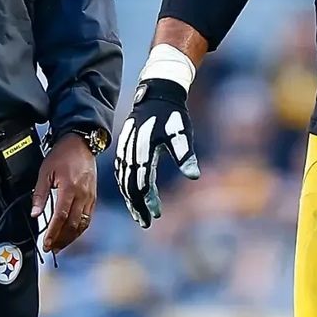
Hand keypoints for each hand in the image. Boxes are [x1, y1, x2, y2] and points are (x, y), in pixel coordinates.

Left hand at [31, 133, 97, 253]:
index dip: (53, 233)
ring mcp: (90, 197)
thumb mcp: (45, 171)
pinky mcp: (93, 197)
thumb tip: (35, 213)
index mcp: (69, 188)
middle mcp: (82, 194)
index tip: (46, 243)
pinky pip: (88, 218)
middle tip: (51, 248)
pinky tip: (72, 233)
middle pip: (73, 224)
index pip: (61, 217)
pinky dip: (79, 229)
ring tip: (60, 245)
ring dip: (71, 237)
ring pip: (82, 224)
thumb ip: (40, 193)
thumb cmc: (63, 155)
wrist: (81, 144)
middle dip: (62, 239)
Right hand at [114, 78, 199, 227]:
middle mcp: (131, 151)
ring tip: (139, 214)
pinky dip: (126, 186)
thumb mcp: (182, 133)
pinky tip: (132, 195)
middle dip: (137, 205)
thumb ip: (185, 155)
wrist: (157, 94)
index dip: (148, 200)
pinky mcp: (124, 147)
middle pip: (130, 184)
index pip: (143, 181)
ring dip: (130, 198)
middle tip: (146, 222)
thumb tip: (194, 175)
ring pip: (123, 179)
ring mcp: (125, 149)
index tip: (156, 214)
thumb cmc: (173, 115)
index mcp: (144, 149)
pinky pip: (122, 171)